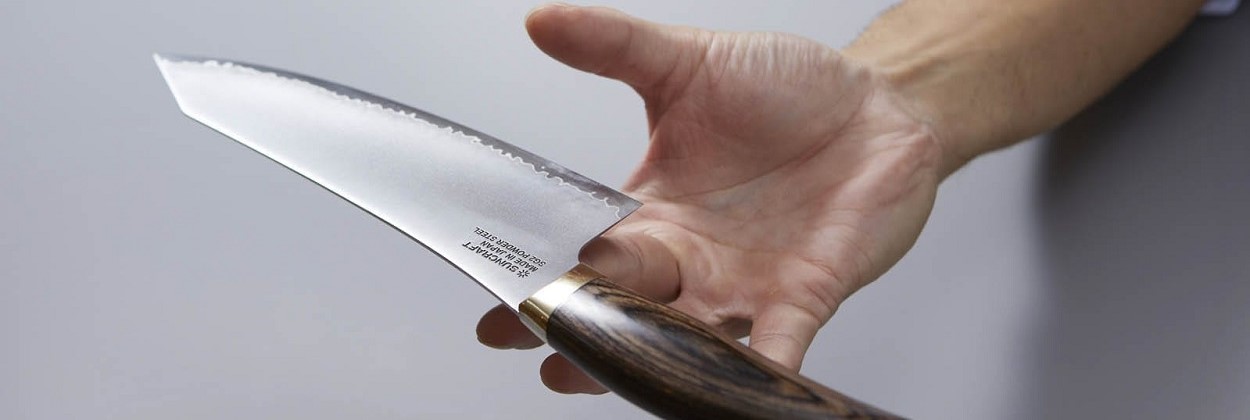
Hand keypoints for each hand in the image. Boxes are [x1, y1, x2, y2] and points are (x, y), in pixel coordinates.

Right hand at [477, 4, 947, 393]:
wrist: (877, 106)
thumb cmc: (786, 91)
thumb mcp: (689, 63)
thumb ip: (615, 47)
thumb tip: (541, 20)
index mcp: (654, 208)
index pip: (584, 250)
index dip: (541, 276)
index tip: (497, 302)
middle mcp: (691, 257)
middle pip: (624, 305)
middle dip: (578, 328)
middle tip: (539, 344)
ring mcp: (745, 283)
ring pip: (687, 339)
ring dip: (650, 362)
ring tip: (608, 376)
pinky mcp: (804, 295)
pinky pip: (779, 344)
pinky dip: (763, 371)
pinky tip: (744, 392)